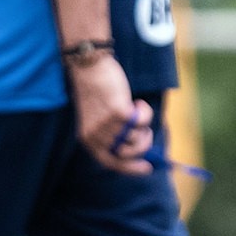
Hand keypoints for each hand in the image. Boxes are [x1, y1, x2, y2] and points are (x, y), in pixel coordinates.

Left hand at [66, 52, 152, 173]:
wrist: (88, 67)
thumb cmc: (95, 90)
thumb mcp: (97, 117)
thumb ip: (111, 133)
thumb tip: (138, 146)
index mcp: (88, 139)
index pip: (111, 162)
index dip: (130, 168)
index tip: (147, 168)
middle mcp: (97, 136)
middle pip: (129, 153)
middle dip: (144, 144)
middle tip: (147, 131)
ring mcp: (108, 125)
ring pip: (138, 137)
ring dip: (144, 125)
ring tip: (138, 110)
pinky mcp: (120, 113)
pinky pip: (143, 120)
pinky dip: (145, 111)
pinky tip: (138, 102)